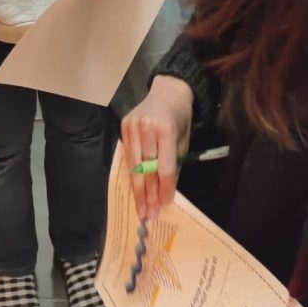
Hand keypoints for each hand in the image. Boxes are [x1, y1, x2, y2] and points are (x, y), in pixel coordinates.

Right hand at [121, 76, 193, 220]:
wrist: (168, 91)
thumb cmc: (180, 119)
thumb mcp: (183, 142)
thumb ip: (174, 165)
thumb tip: (165, 194)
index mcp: (166, 129)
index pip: (164, 167)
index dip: (164, 188)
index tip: (164, 206)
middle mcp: (147, 126)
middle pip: (147, 168)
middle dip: (148, 194)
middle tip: (149, 215)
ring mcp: (133, 125)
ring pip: (134, 165)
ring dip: (138, 190)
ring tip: (141, 209)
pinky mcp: (124, 125)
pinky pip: (128, 156)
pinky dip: (132, 174)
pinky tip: (135, 189)